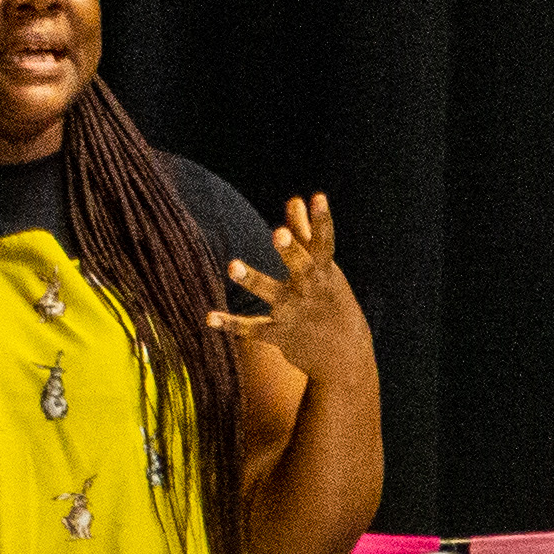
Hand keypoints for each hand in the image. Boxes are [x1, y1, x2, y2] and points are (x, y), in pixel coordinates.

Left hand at [214, 192, 373, 389]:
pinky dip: (231, 324)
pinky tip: (209, 318)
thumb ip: (306, 233)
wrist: (344, 356)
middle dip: (291, 251)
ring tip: (232, 265)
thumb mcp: (324, 269)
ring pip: (272, 294)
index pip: (324, 242)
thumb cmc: (331, 301)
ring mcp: (295, 312)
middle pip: (302, 267)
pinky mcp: (280, 334)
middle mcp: (310, 289)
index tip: (319, 198)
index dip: (323, 220)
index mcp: (324, 271)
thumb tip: (296, 199)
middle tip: (278, 233)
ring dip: (252, 280)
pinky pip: (252, 329)